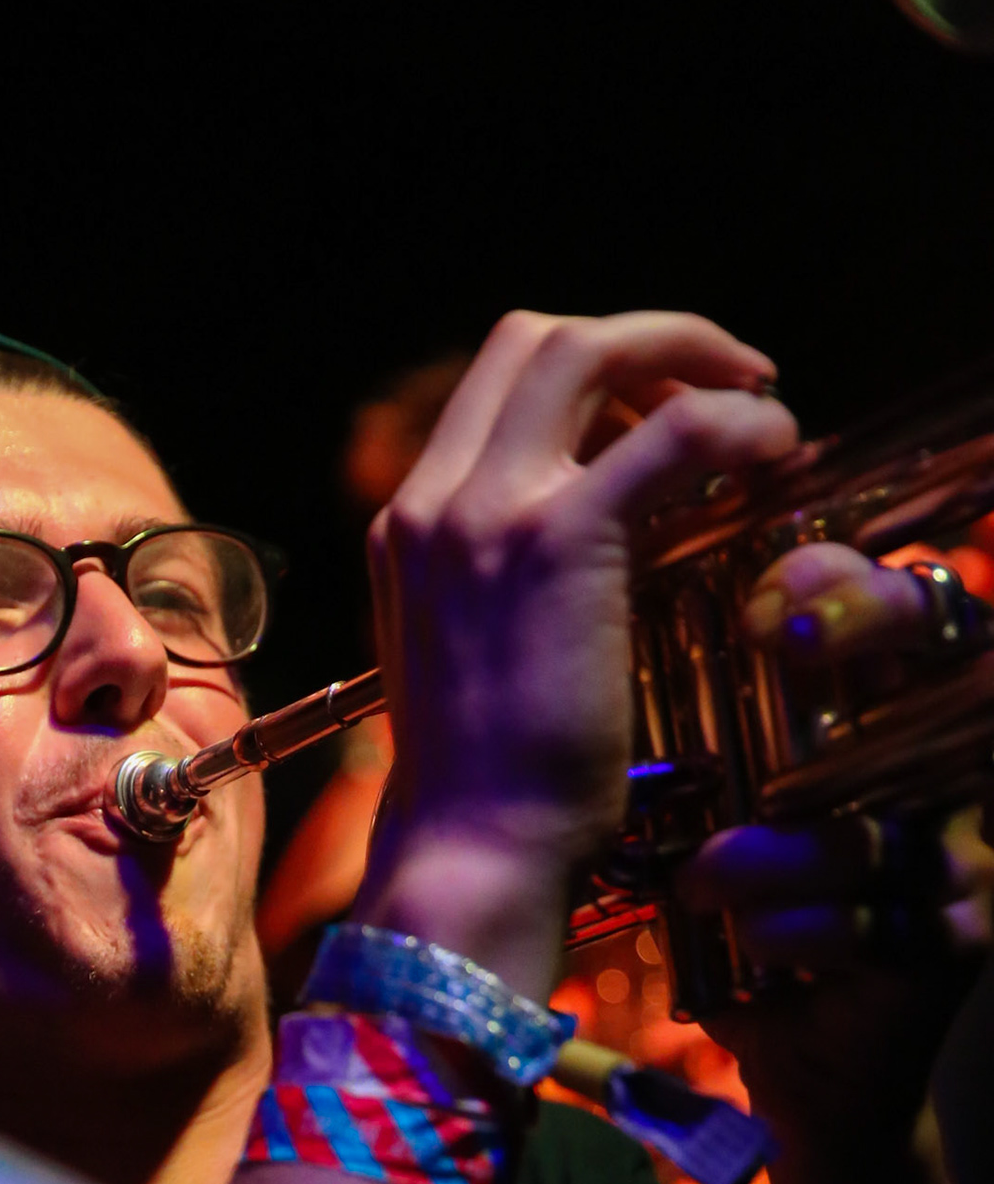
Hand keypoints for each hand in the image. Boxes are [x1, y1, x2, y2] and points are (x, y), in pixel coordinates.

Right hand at [369, 311, 793, 872]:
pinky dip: (739, 422)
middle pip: (534, 340)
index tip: (661, 409)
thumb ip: (502, 577)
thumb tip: (605, 524)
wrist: (471, 843)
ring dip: (690, 357)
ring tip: (755, 411)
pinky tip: (773, 452)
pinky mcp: (557, 540)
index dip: (593, 373)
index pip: (494, 387)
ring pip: (586, 351)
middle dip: (645, 341)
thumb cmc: (485, 779)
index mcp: (408, 527)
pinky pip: (673, 430)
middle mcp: (434, 504)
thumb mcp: (466, 651)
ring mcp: (486, 514)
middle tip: (722, 384)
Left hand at [680, 543, 993, 1183]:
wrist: (779, 1036)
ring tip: (707, 876)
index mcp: (899, 714)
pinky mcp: (954, 943)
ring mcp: (968, 853)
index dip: (849, 580)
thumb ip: (686, 709)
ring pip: (902, 817)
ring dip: (796, 848)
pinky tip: (753, 937)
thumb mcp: (707, 790)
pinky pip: (893, 924)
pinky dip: (811, 928)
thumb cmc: (738, 888)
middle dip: (873, 622)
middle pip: (958, 661)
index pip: (909, 603)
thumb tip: (598, 610)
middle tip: (782, 633)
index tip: (761, 587)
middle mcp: (954, 766)